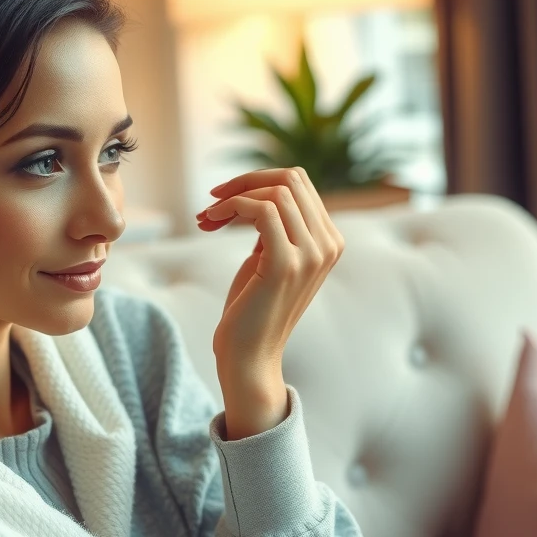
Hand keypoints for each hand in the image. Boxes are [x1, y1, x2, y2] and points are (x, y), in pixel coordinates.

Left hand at [195, 167, 344, 437]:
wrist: (249, 357)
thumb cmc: (252, 308)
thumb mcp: (269, 257)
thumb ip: (276, 226)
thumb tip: (258, 189)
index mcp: (329, 240)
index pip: (299, 182)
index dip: (255, 182)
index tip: (222, 199)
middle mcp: (329, 244)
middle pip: (291, 178)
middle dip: (244, 182)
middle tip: (212, 202)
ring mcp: (312, 255)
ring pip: (276, 191)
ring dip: (232, 198)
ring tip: (207, 218)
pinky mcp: (286, 264)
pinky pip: (262, 210)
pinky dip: (230, 208)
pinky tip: (210, 222)